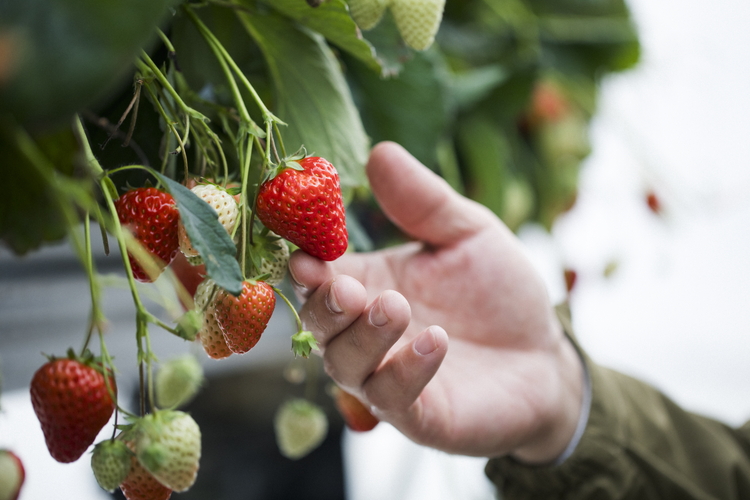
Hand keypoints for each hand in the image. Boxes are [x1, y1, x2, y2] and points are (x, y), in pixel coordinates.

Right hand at [289, 142, 583, 461]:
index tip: (303, 249)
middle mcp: (367, 334)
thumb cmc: (498, 293)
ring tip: (394, 307)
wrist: (545, 355)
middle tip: (345, 287)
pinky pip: (393, 398)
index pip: (320, 274)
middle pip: (319, 323)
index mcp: (370, 285)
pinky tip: (436, 341)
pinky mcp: (420, 415)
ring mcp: (388, 376)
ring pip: (346, 365)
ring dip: (363, 337)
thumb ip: (423, 201)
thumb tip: (379, 151)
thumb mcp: (467, 234)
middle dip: (323, 305)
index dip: (305, 262)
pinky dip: (406, 370)